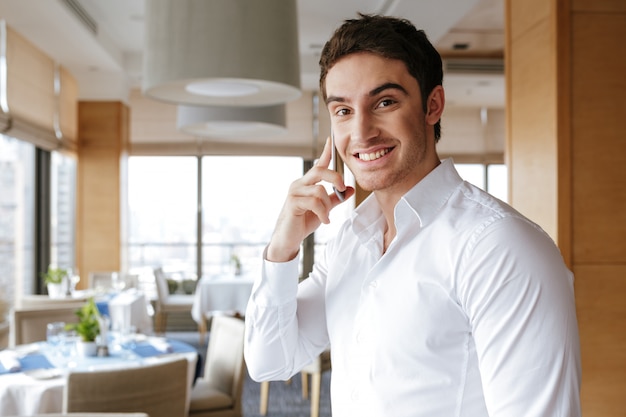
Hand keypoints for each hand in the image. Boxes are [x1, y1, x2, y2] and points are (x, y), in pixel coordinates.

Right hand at [266, 137, 354, 261]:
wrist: (288, 238)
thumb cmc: (303, 222)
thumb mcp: (323, 209)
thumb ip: (335, 199)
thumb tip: (349, 189)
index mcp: (307, 183)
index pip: (318, 164)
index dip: (326, 151)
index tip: (331, 139)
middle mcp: (299, 184)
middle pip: (320, 171)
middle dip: (335, 178)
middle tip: (342, 188)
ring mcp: (294, 192)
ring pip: (320, 190)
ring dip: (327, 205)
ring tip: (326, 216)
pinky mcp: (292, 203)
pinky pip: (314, 202)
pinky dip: (323, 213)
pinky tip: (324, 220)